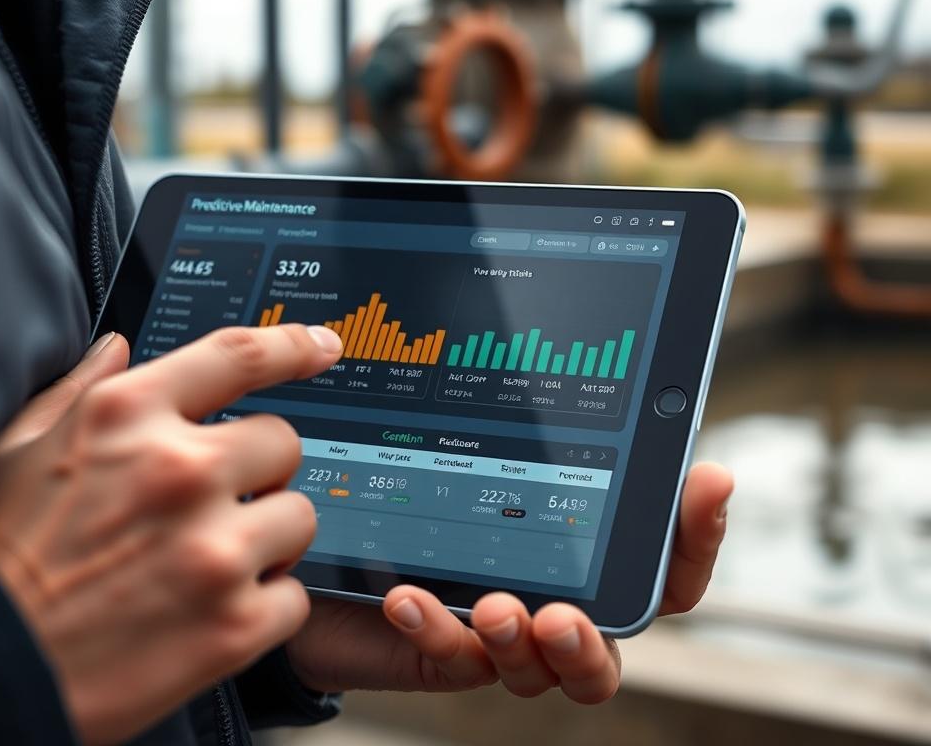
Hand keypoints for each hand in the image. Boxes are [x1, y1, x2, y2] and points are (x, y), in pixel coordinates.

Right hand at [0, 325, 342, 744]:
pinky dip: (266, 607)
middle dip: (259, 470)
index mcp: (126, 416)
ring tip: (210, 564)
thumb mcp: (19, 448)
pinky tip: (213, 614)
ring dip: (268, 538)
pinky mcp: (235, 626)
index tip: (323, 347)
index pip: (237, 356)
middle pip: (284, 442)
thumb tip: (119, 347)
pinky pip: (296, 596)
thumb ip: (81, 390)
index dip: (292, 346)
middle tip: (217, 504)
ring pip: (300, 517)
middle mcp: (179, 471)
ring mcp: (213, 549)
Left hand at [286, 463, 731, 702]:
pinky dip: (435, 629)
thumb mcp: (490, 448)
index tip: (706, 481)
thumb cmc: (433, 485)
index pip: (663, 567)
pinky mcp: (444, 650)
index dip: (697, 533)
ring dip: (518, 645)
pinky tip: (407, 595)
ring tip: (492, 608)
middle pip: (606, 651)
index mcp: (583, 559)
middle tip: (562, 617)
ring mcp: (499, 633)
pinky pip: (452, 656)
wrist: (341, 531)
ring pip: (536, 671)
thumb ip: (548, 432)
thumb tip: (614, 376)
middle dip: (591, 643)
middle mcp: (553, 602)